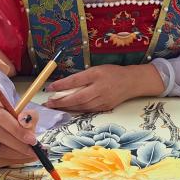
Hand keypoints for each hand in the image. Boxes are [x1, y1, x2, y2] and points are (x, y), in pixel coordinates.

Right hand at [0, 97, 38, 168]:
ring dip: (16, 153)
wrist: (5, 128)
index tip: (31, 138)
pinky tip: (22, 156)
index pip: (0, 116)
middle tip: (32, 148)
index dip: (16, 128)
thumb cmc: (15, 119)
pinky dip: (12, 159)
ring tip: (31, 153)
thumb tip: (27, 121)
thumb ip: (29, 116)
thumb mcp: (25, 114)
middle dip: (17, 143)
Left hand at [44, 63, 163, 112]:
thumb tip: (64, 85)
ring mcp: (103, 100)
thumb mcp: (96, 70)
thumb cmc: (112, 73)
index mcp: (96, 75)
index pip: (76, 81)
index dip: (61, 85)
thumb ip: (82, 77)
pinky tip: (69, 109)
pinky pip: (88, 110)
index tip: (49, 88)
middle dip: (61, 101)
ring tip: (55, 107)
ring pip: (81, 106)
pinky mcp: (105, 108)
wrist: (131, 82)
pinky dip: (77, 110)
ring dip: (67, 107)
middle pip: (77, 97)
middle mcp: (100, 88)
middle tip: (48, 103)